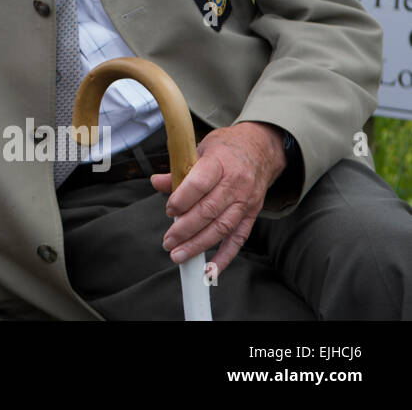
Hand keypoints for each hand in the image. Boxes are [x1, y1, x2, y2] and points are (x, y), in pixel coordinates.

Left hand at [150, 122, 286, 274]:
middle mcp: (235, 184)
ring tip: (179, 255)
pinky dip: (224, 256)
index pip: (199, 184)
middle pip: (209, 211)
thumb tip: (157, 182)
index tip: (169, 211)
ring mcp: (245, 201)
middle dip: (186, 230)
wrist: (261, 148)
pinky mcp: (252, 214)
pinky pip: (238, 238)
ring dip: (199, 245)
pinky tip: (209, 269)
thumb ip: (179, 169)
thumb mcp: (200, 148)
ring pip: (222, 228)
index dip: (182, 200)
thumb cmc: (226, 148)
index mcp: (219, 163)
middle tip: (168, 241)